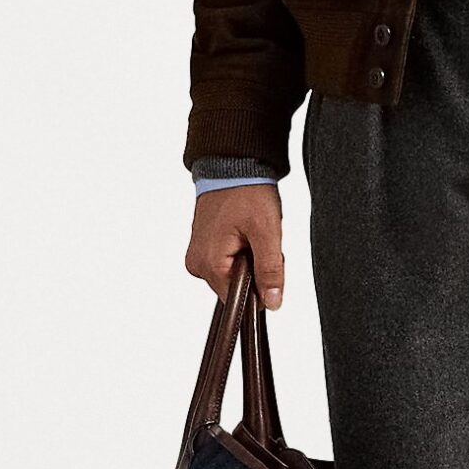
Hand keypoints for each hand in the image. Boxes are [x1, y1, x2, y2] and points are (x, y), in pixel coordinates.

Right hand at [186, 183, 285, 307]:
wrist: (233, 165)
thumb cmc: (247, 192)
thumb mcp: (266, 232)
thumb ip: (269, 271)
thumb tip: (272, 302)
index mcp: (208, 264)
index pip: (238, 298)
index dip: (259, 285)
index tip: (266, 258)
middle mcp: (197, 264)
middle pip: (235, 287)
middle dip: (254, 270)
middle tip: (260, 240)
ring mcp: (197, 255)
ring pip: (232, 275)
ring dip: (248, 260)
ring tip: (251, 233)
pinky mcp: (202, 246)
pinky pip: (226, 262)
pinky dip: (240, 252)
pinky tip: (244, 233)